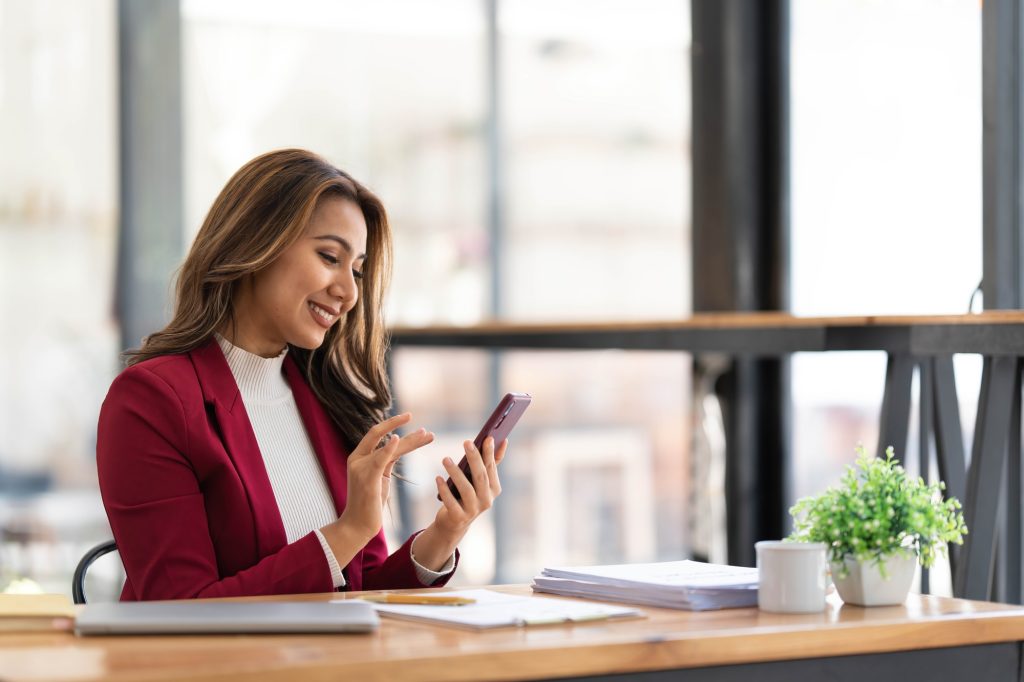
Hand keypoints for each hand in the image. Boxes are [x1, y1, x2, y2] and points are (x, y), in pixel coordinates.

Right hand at [335, 413, 433, 543]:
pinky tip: (397, 439)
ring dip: (410, 441)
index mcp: (359, 457)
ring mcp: (360, 468)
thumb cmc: (370, 503)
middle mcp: (357, 459)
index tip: (409, 417)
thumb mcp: (380, 477)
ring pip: (389, 448)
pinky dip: (388, 448)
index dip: (391, 423)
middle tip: (426, 429)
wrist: (358, 525)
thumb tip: (399, 446)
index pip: (375, 433)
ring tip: (428, 435)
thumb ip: (386, 460)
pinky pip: (379, 459)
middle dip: (403, 428)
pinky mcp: (367, 478)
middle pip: (382, 436)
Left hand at [411, 437, 506, 569]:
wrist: (453, 522)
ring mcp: (473, 510)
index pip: (491, 468)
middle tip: (466, 442)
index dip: (490, 453)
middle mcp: (487, 500)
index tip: (487, 438)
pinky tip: (438, 478)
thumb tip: (503, 440)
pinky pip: (451, 502)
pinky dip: (444, 490)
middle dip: (474, 458)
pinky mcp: (459, 517)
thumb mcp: (479, 480)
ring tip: (445, 459)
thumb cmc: (467, 495)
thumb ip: (491, 462)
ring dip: (455, 472)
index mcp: (494, 489)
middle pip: (480, 476)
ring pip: (466, 489)